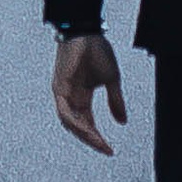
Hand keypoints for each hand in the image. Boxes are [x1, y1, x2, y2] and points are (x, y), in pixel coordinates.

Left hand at [52, 31, 126, 154]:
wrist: (87, 32)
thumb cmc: (97, 51)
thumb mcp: (111, 80)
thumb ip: (115, 101)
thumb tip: (122, 122)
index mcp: (81, 96)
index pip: (88, 123)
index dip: (98, 137)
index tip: (110, 150)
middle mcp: (70, 98)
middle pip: (77, 127)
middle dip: (91, 140)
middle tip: (105, 149)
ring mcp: (63, 93)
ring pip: (69, 123)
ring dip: (84, 134)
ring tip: (98, 142)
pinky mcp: (59, 87)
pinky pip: (65, 112)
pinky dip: (75, 123)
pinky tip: (87, 129)